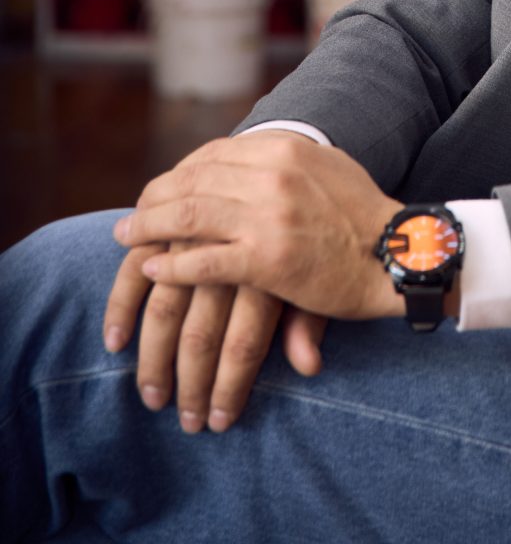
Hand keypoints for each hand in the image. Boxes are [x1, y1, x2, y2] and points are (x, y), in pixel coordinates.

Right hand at [104, 240, 327, 432]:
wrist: (292, 165)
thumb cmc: (308, 235)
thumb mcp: (316, 273)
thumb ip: (307, 321)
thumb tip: (308, 366)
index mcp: (274, 268)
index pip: (245, 342)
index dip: (229, 386)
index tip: (218, 423)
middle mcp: (235, 252)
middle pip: (201, 332)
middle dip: (189, 384)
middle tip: (180, 420)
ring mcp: (199, 235)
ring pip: (165, 303)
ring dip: (154, 357)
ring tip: (150, 398)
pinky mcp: (174, 222)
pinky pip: (140, 263)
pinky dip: (124, 301)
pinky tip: (115, 340)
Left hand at [112, 132, 400, 321]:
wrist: (397, 253)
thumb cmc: (361, 214)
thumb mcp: (323, 167)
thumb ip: (282, 162)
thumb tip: (248, 162)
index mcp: (284, 149)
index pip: (211, 155)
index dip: (176, 174)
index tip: (157, 191)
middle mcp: (271, 175)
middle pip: (193, 181)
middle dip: (154, 200)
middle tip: (130, 218)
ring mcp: (267, 216)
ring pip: (190, 216)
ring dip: (149, 228)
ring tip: (126, 239)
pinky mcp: (267, 260)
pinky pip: (204, 260)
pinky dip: (172, 266)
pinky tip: (154, 269)